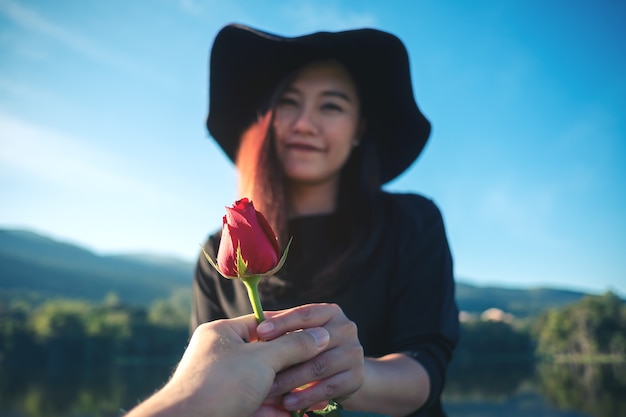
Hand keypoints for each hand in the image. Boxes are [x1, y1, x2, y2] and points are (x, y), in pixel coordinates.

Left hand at [125, 314, 329, 416]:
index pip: (262, 324)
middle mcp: (220, 355)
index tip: (315, 335)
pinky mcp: (227, 407)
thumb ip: (294, 345)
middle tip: (315, 367)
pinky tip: (294, 413)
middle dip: (290, 366)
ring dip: (285, 391)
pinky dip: (274, 410)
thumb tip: (322, 336)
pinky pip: (255, 404)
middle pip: (264, 356)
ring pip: (262, 383)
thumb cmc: (222, 384)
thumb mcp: (262, 359)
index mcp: (223, 334)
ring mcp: (223, 383)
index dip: (290, 329)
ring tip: (309, 394)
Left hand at [257, 303, 364, 411]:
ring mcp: (354, 353)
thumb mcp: (297, 335)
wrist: (342, 379)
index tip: (261, 332)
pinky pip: (328, 388)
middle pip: (312, 343)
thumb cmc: (309, 352)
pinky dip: (306, 397)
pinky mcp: (356, 378)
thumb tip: (261, 318)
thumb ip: (284, 330)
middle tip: (260, 368)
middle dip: (283, 357)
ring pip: (318, 366)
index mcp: (330, 312)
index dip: (282, 323)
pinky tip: (288, 403)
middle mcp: (346, 328)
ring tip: (269, 391)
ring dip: (291, 381)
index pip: (305, 314)